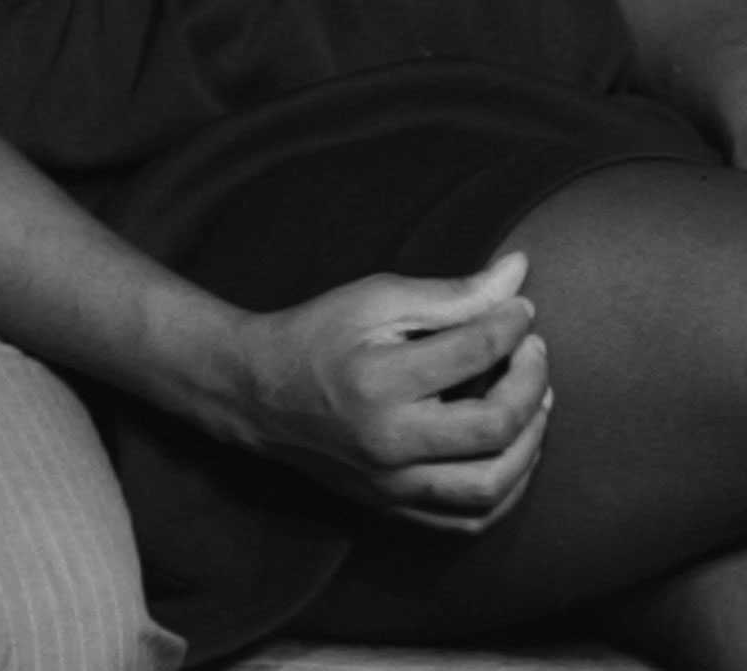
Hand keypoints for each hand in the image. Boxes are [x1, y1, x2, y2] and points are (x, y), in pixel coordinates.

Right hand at [223, 252, 550, 532]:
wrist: (258, 393)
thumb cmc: (318, 334)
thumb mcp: (375, 297)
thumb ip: (450, 293)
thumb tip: (518, 273)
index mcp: (380, 381)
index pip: (474, 352)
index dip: (512, 324)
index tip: (521, 308)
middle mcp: (389, 443)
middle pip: (494, 427)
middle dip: (532, 383)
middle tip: (534, 350)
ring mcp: (392, 486)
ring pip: (491, 487)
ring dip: (530, 443)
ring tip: (535, 401)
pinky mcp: (393, 509)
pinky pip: (469, 521)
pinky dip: (506, 489)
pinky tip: (514, 450)